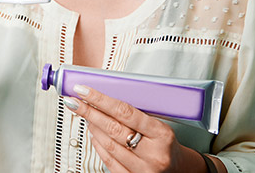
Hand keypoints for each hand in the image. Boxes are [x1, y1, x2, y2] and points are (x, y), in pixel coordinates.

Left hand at [63, 85, 208, 172]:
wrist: (180, 170)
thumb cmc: (167, 143)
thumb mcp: (160, 124)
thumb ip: (136, 114)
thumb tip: (105, 98)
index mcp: (161, 134)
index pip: (125, 111)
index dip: (101, 99)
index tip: (84, 90)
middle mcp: (152, 154)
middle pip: (113, 128)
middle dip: (89, 112)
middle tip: (74, 101)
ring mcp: (143, 170)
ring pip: (109, 145)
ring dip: (93, 127)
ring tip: (86, 114)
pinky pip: (109, 162)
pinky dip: (98, 146)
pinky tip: (94, 135)